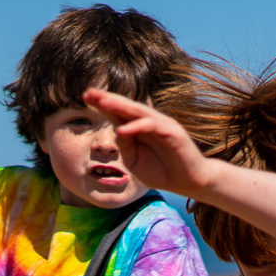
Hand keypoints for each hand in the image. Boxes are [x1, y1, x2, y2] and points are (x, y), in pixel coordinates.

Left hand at [81, 87, 215, 199]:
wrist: (190, 182)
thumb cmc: (162, 172)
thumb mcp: (135, 161)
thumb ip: (125, 146)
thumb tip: (117, 130)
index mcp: (139, 128)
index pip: (118, 112)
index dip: (103, 104)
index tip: (85, 96)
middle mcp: (149, 122)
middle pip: (126, 107)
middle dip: (107, 99)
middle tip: (89, 92)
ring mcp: (162, 125)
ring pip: (139, 111)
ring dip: (120, 106)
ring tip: (102, 102)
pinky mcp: (173, 132)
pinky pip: (152, 126)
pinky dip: (137, 127)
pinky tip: (122, 129)